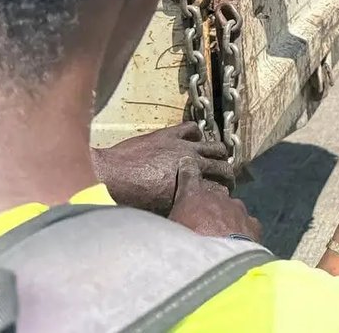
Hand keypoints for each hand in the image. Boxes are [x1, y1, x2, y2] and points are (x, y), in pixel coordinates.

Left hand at [93, 121, 235, 214]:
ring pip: (215, 147)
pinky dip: (196, 134)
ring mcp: (183, 147)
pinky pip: (192, 128)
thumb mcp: (160, 210)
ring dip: (219, 154)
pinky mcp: (170, 134)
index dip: (222, 195)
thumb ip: (180, 205)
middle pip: (224, 168)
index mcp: (191, 187)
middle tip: (227, 182)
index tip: (221, 198)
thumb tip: (189, 208)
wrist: (110, 175)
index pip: (219, 190)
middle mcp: (193, 164)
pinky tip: (193, 140)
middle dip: (228, 177)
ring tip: (218, 158)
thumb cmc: (131, 200)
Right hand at [168, 158, 263, 239]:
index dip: (188, 168)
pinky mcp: (251, 223)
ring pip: (231, 208)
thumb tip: (168, 219)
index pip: (189, 174)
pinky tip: (239, 240)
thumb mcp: (170, 230)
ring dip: (227, 216)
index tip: (187, 161)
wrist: (217, 261)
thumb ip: (173, 218)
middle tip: (204, 220)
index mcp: (193, 195)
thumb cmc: (187, 245)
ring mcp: (237, 208)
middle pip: (213, 194)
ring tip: (221, 233)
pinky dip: (243, 228)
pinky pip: (247, 223)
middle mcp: (217, 196)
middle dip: (209, 204)